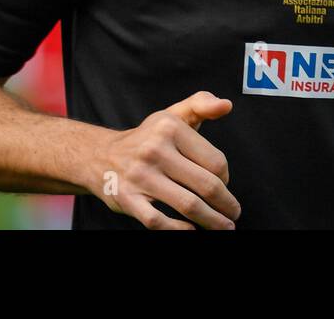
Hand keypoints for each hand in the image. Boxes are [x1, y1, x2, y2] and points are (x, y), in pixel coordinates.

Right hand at [90, 90, 239, 229]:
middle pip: (206, 184)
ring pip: (188, 205)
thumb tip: (227, 105)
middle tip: (234, 213)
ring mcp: (140, 176)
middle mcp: (154, 150)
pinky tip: (191, 230)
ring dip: (212, 220)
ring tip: (224, 227)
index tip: (224, 184)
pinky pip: (157, 221)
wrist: (99, 155)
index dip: (226, 177)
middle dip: (226, 204)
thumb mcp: (173, 114)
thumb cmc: (147, 137)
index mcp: (170, 128)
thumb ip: (202, 104)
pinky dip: (178, 230)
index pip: (214, 160)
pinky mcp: (127, 199)